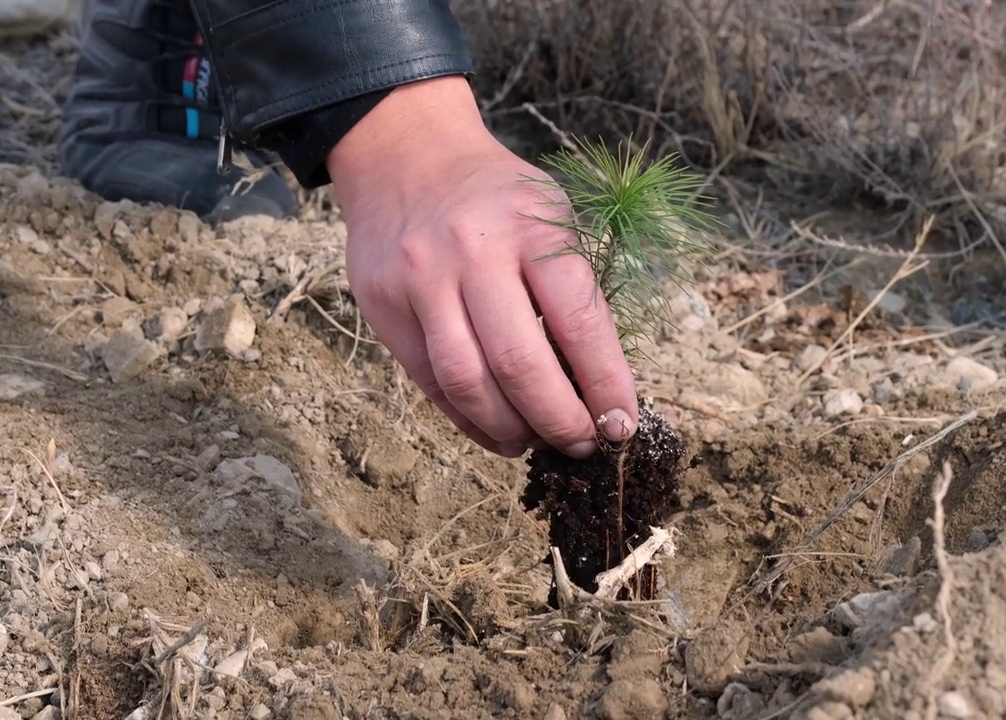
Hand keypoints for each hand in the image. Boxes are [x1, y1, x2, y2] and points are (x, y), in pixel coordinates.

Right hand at [326, 77, 638, 458]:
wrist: (407, 154)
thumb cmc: (498, 198)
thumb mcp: (551, 217)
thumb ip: (576, 291)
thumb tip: (604, 385)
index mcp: (531, 225)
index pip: (579, 322)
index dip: (606, 384)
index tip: (622, 424)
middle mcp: (473, 252)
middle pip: (519, 364)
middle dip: (559, 419)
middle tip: (582, 442)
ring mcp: (420, 281)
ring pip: (468, 383)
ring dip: (511, 430)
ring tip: (538, 442)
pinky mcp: (383, 308)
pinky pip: (430, 383)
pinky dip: (469, 420)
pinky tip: (498, 431)